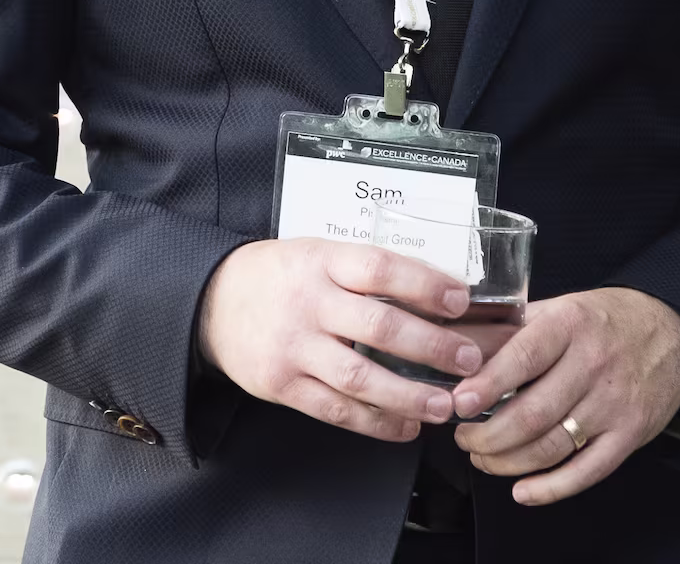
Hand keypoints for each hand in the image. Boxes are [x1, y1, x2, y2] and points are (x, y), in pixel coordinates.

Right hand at [197, 239, 481, 441]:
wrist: (211, 302)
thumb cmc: (278, 276)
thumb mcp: (316, 253)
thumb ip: (364, 271)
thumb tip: (436, 291)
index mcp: (321, 261)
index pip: (379, 268)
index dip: (423, 284)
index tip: (459, 300)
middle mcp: (308, 303)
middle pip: (378, 327)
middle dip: (431, 346)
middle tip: (469, 360)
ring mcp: (294, 347)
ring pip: (360, 377)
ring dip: (409, 394)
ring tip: (444, 404)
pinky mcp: (282, 385)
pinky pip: (336, 409)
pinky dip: (375, 422)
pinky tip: (405, 425)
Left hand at [450, 288, 679, 503]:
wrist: (671, 330)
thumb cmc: (602, 320)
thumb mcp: (557, 308)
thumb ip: (508, 328)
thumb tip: (453, 346)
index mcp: (569, 325)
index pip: (524, 358)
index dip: (487, 385)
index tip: (458, 403)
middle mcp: (593, 364)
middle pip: (533, 413)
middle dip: (488, 435)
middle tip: (464, 437)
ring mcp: (614, 403)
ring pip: (552, 446)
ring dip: (508, 461)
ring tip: (483, 458)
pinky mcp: (630, 434)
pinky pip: (587, 470)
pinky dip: (551, 488)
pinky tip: (523, 491)